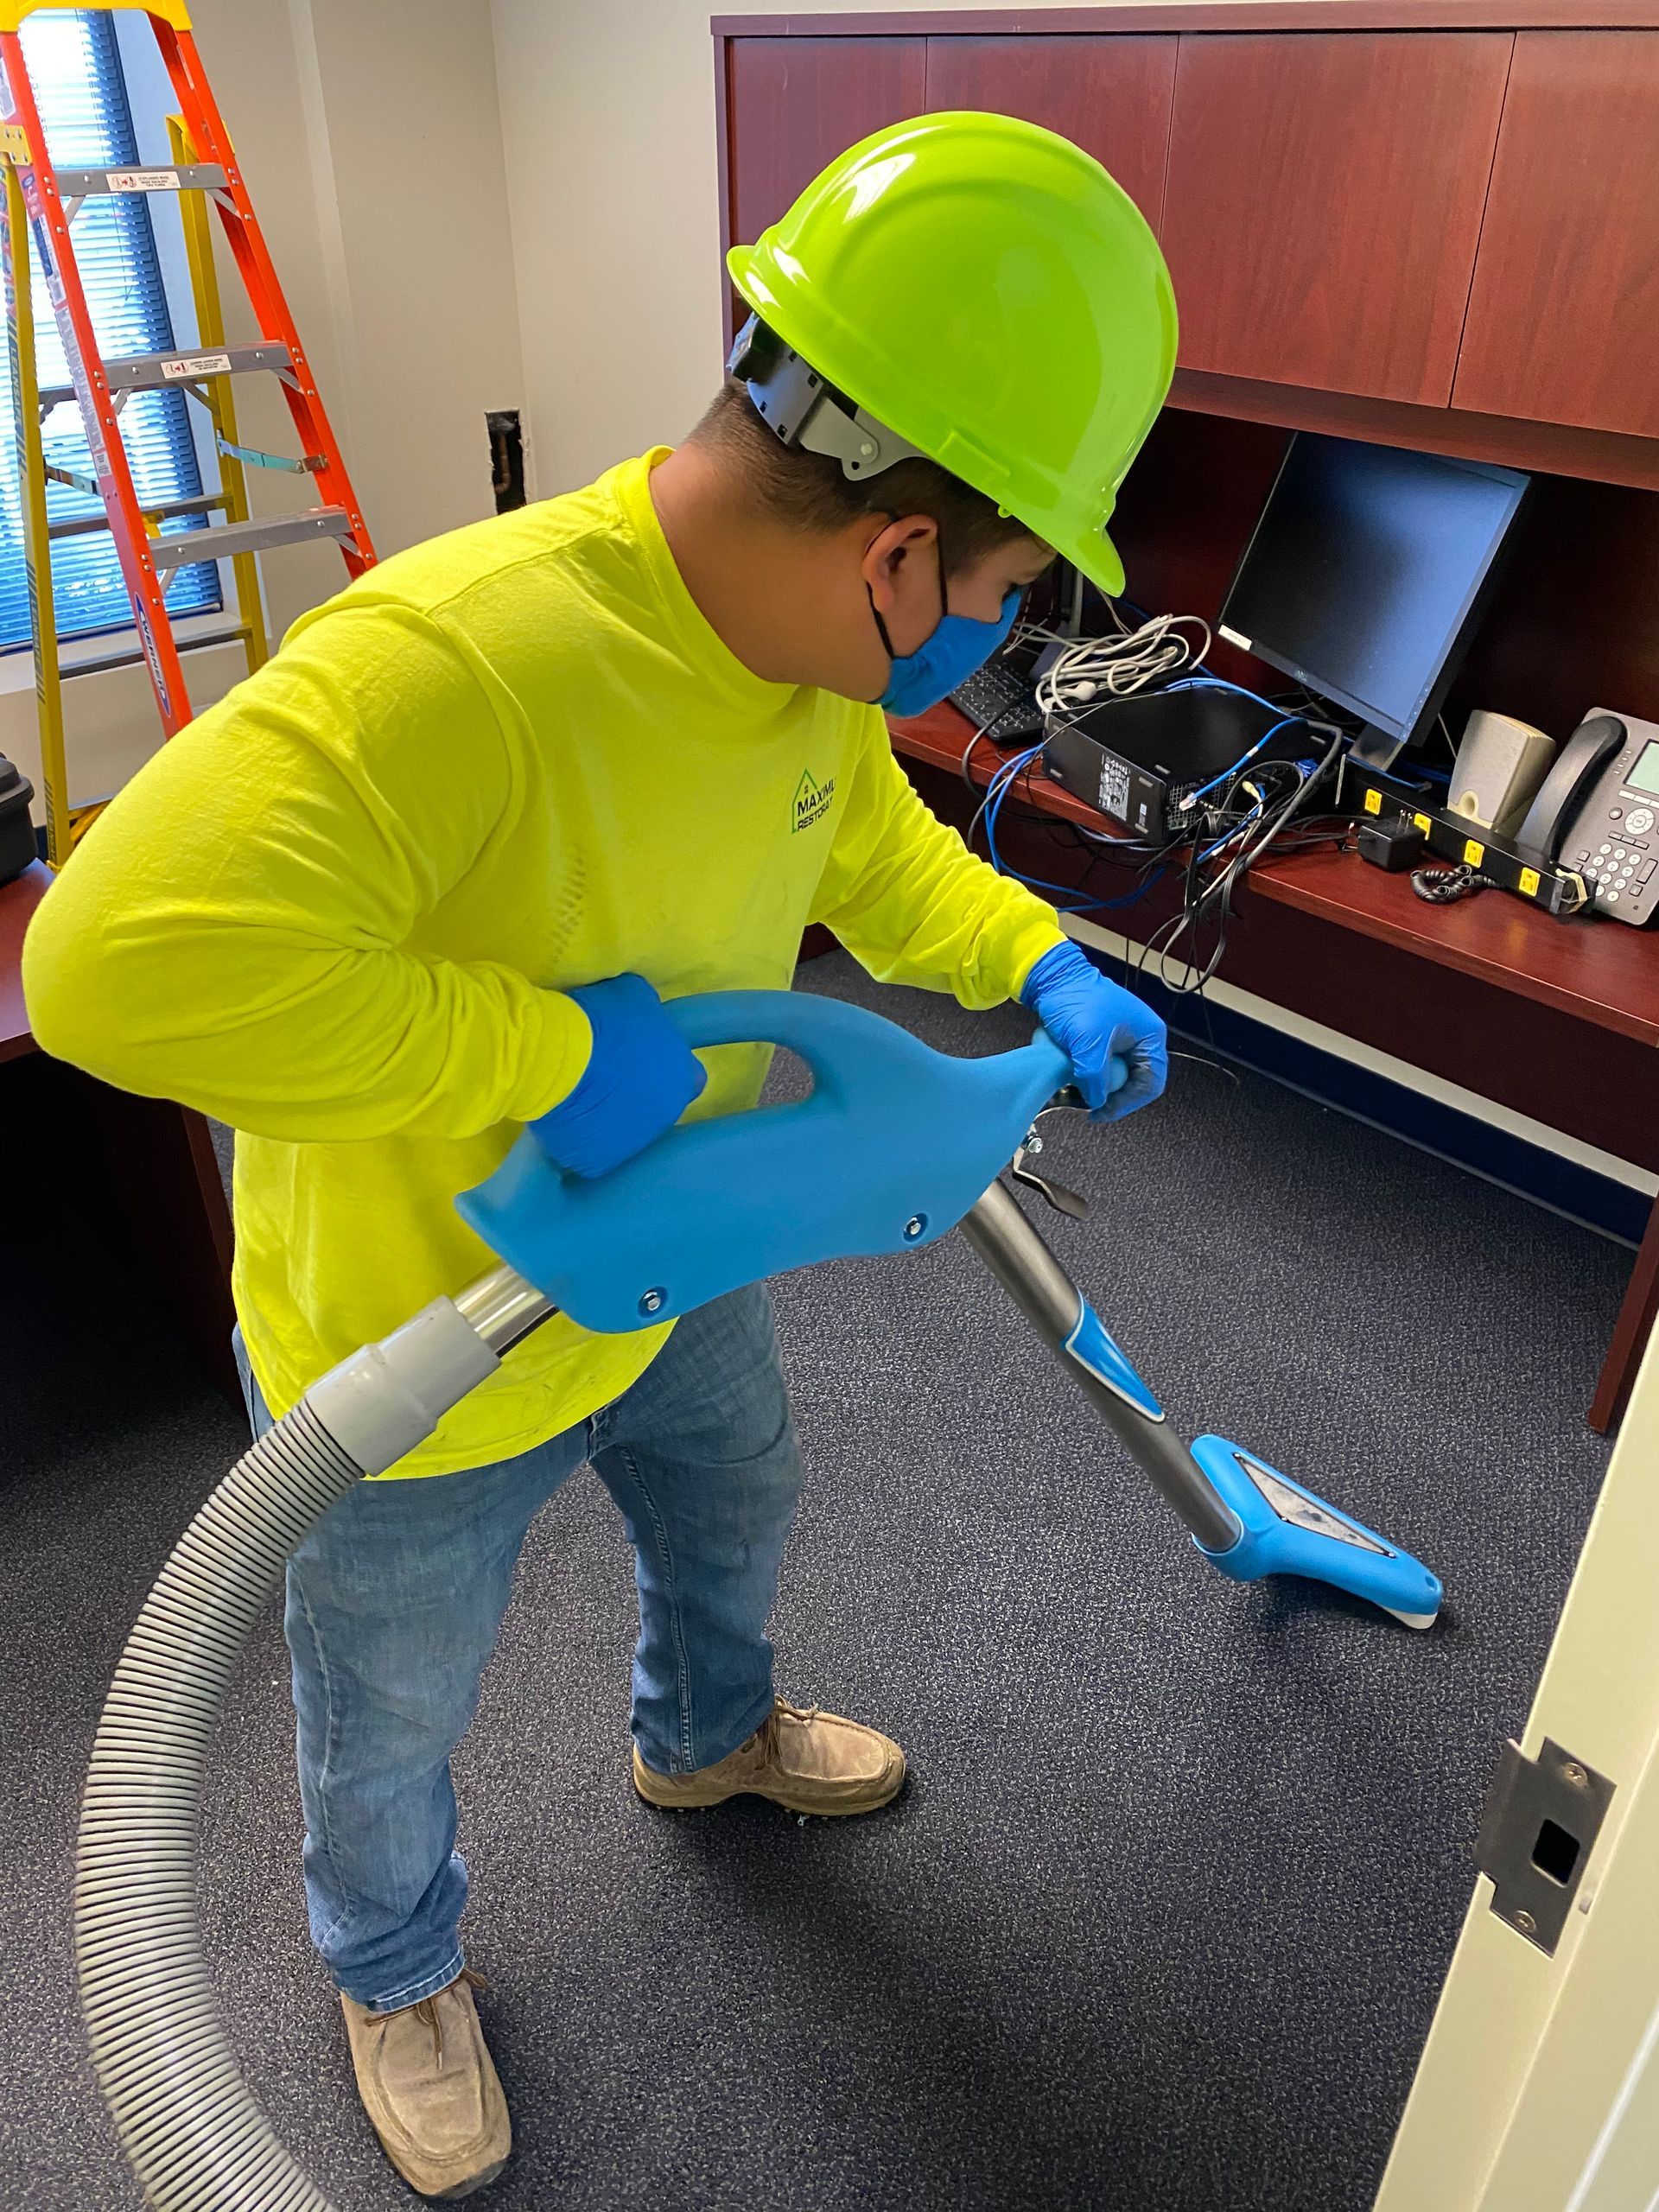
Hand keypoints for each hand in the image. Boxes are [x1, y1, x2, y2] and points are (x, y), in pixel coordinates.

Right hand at [531, 973, 705, 1177]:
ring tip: (580, 1097)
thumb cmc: (600, 1020)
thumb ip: (649, 1013)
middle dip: (637, 1096)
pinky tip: (564, 1119)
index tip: (644, 1060)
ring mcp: (633, 1144)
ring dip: (610, 1119)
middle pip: (655, 1108)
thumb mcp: (634, 996)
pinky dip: (581, 1139)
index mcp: (682, 1078)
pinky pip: (593, 1152)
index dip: (666, 1069)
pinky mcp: (599, 1163)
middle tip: (606, 1078)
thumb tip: (645, 1015)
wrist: (555, 1057)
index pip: (687, 1079)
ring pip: (625, 1134)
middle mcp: (666, 1117)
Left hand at [1019, 941, 1166, 1122]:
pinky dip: (1082, 1074)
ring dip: (1091, 1085)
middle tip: (1084, 1102)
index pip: (1150, 1084)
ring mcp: (1120, 1040)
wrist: (1052, 978)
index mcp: (1149, 1036)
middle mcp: (1139, 1039)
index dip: (1127, 1103)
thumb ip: (1097, 1077)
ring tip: (1070, 1087)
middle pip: (1131, 1083)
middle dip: (1106, 1095)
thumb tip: (1097, 1101)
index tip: (1101, 1113)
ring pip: (1111, 1078)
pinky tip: (1066, 1074)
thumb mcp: (1089, 1043)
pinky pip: (1097, 1068)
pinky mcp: (1101, 1041)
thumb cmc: (1076, 998)